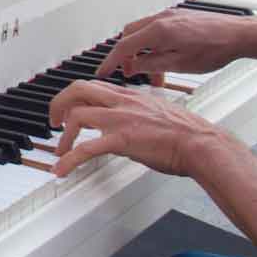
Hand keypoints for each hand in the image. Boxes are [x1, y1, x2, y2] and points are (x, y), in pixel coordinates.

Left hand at [48, 78, 237, 178]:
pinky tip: (62, 170)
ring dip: (63, 135)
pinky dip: (69, 160)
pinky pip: (87, 148)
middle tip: (54, 121)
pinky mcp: (122, 140)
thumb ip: (139, 114)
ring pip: (77, 115)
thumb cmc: (188, 133)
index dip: (77, 96)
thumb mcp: (158, 113)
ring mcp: (121, 120)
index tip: (70, 109)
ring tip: (60, 151)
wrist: (202, 143)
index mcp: (131, 96)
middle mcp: (123, 102)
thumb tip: (129, 124)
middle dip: (59, 104)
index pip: (94, 86)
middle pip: (78, 89)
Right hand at [79, 7, 256, 88]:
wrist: (239, 35)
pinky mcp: (179, 16)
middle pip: (130, 35)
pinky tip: (164, 57)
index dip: (111, 60)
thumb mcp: (180, 64)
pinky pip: (157, 28)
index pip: (125, 46)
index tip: (104, 71)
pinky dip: (153, 43)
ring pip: (143, 31)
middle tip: (131, 72)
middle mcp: (162, 18)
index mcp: (159, 30)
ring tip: (153, 70)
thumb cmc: (216, 48)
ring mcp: (171, 15)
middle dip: (127, 54)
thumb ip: (152, 65)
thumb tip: (134, 66)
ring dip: (142, 50)